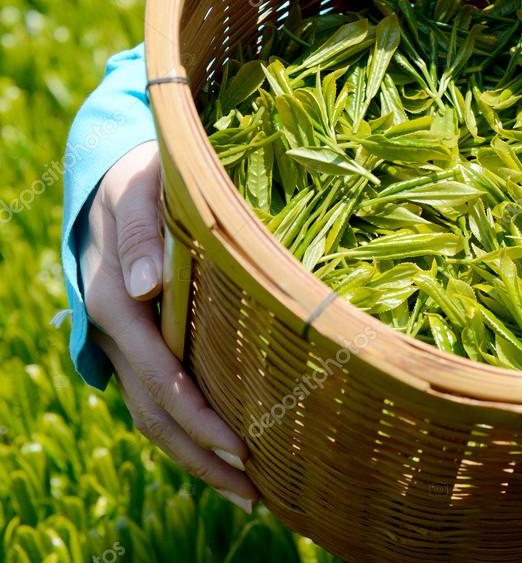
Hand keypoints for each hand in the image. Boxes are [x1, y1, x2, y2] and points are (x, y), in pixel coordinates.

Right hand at [79, 141, 257, 511]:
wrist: (117, 180)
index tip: (241, 447)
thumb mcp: (142, 189)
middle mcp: (114, 335)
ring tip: (248, 493)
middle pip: (155, 413)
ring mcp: (125, 346)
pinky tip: (223, 455)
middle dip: (203, 457)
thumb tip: (141, 286)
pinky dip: (189, 433)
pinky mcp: (140, 347)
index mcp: (114, 302)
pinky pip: (158, 400)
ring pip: (154, 417)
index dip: (198, 416)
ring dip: (197, 459)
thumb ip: (143, 232)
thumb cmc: (142, 181)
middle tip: (255, 493)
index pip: (159, 375)